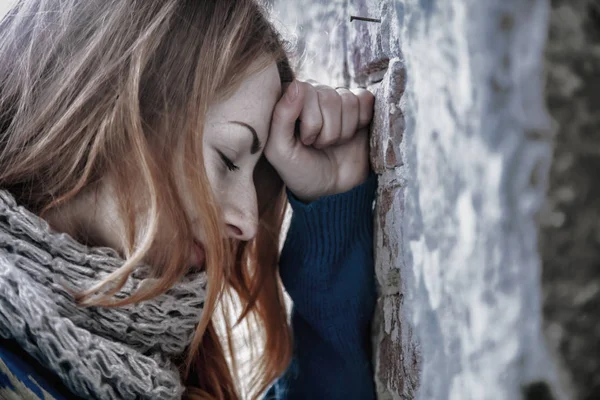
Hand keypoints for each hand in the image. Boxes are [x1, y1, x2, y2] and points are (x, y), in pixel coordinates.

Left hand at [265, 79, 374, 201]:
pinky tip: (352, 133)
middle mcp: (312, 93)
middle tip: (320, 146)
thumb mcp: (279, 150)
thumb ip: (281, 116)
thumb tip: (297, 85)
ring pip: (348, 100)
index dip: (311, 121)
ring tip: (332, 143)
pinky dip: (361, 121)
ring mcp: (336, 98)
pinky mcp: (359, 105)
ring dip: (343, 131)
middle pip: (329, 96)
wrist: (331, 189)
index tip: (305, 141)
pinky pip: (365, 99)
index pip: (305, 90)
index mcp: (288, 99)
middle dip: (328, 131)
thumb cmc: (300, 170)